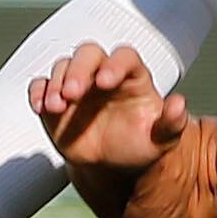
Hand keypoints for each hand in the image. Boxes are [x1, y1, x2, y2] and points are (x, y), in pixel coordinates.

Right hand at [29, 40, 188, 174]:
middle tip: (73, 93)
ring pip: (63, 66)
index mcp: (132, 76)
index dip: (115, 64)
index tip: (106, 82)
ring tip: (57, 107)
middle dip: (79, 70)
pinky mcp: (55, 99)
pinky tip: (39, 108)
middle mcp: (102, 73)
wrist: (116, 163)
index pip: (124, 57)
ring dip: (56, 83)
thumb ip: (172, 123)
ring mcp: (78, 84)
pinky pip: (40, 85)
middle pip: (88, 54)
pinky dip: (37, 92)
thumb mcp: (162, 139)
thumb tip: (179, 104)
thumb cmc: (142, 144)